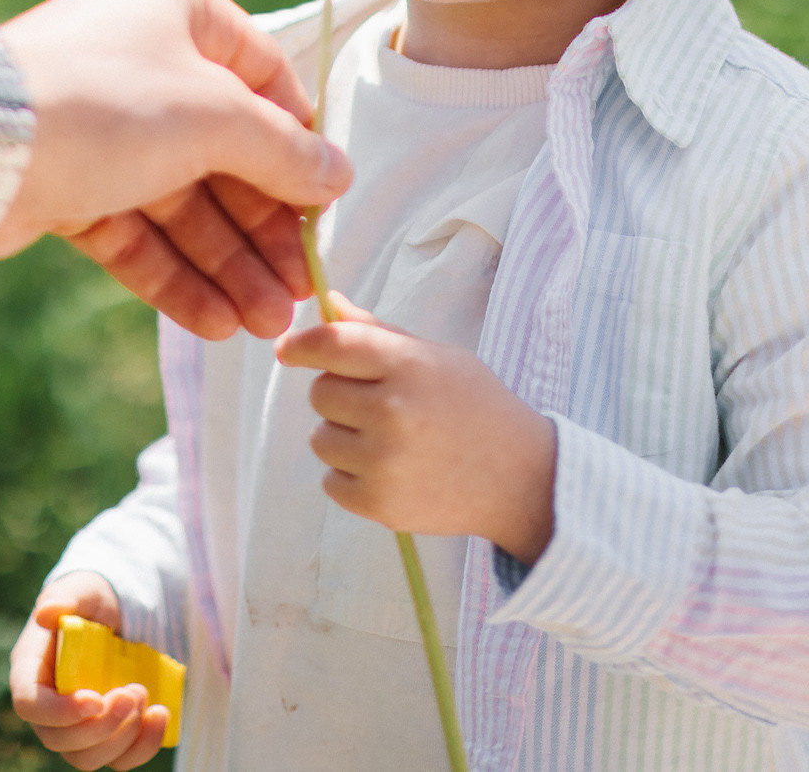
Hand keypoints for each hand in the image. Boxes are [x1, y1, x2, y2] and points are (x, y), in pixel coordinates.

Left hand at [0, 0, 353, 340]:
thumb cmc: (102, 101)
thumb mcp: (215, 117)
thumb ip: (283, 153)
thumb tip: (337, 176)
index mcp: (178, 11)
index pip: (264, 77)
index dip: (299, 144)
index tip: (324, 205)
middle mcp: (141, 61)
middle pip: (224, 153)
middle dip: (263, 229)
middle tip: (301, 288)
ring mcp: (101, 129)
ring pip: (182, 204)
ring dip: (228, 265)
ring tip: (268, 324)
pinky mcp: (67, 187)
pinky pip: (136, 235)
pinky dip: (176, 277)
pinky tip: (216, 323)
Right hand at [9, 573, 170, 771]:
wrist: (118, 614)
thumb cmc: (90, 601)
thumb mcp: (81, 589)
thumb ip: (64, 597)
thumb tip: (47, 612)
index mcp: (32, 671)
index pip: (29, 705)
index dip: (58, 712)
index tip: (95, 699)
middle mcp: (49, 706)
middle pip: (59, 741)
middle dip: (100, 726)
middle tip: (133, 693)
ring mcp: (77, 725)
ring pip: (87, 758)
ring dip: (121, 737)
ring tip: (145, 696)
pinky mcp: (107, 734)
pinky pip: (119, 759)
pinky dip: (143, 745)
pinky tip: (161, 714)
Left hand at [277, 298, 557, 564]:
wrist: (519, 478)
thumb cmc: (476, 406)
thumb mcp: (437, 357)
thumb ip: (379, 332)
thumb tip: (329, 304)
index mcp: (409, 366)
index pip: (332, 344)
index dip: (302, 344)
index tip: (289, 350)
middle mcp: (392, 412)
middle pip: (320, 393)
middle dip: (339, 394)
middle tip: (377, 403)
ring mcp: (383, 462)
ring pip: (320, 438)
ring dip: (343, 437)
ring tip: (390, 441)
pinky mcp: (378, 504)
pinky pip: (331, 481)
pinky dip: (351, 476)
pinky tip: (391, 471)